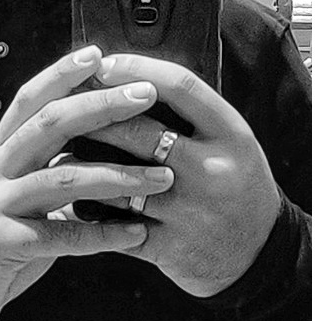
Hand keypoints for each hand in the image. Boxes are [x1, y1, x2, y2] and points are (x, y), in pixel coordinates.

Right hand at [0, 44, 174, 320]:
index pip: (29, 100)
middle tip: (146, 96)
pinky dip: (102, 234)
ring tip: (164, 177)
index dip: (61, 74)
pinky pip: (59, 235)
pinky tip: (136, 234)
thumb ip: (48, 169)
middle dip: (101, 106)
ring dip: (119, 176)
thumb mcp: (17, 198)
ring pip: (62, 179)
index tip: (99, 54)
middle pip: (49, 124)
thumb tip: (96, 142)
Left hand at [88, 51, 281, 296]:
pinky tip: (71, 200)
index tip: (104, 64)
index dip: (135, 70)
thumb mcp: (232, 142)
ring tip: (60, 153)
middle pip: (140, 131)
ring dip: (83, 165)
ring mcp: (189, 210)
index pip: (180, 86)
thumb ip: (193, 115)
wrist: (259, 255)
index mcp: (231, 134)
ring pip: (119, 180)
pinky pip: (115, 224)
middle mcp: (211, 169)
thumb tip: (133, 79)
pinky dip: (89, 212)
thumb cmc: (238, 188)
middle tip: (68, 107)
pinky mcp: (169, 246)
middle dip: (97, 117)